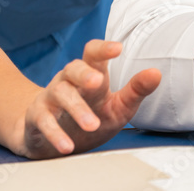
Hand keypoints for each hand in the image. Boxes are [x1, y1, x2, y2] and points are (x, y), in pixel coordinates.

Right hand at [18, 39, 160, 157]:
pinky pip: (43, 120)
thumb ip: (136, 90)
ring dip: (76, 109)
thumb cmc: (92, 113)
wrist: (51, 134)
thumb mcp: (118, 105)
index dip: (103, 49)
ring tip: (92, 125)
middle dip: (84, 74)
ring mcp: (50, 97)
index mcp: (90, 73)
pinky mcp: (37, 116)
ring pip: (60, 94)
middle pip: (73, 69)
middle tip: (98, 83)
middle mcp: (68, 80)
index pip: (93, 53)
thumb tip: (156, 73)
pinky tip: (67, 145)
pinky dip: (55, 133)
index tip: (118, 48)